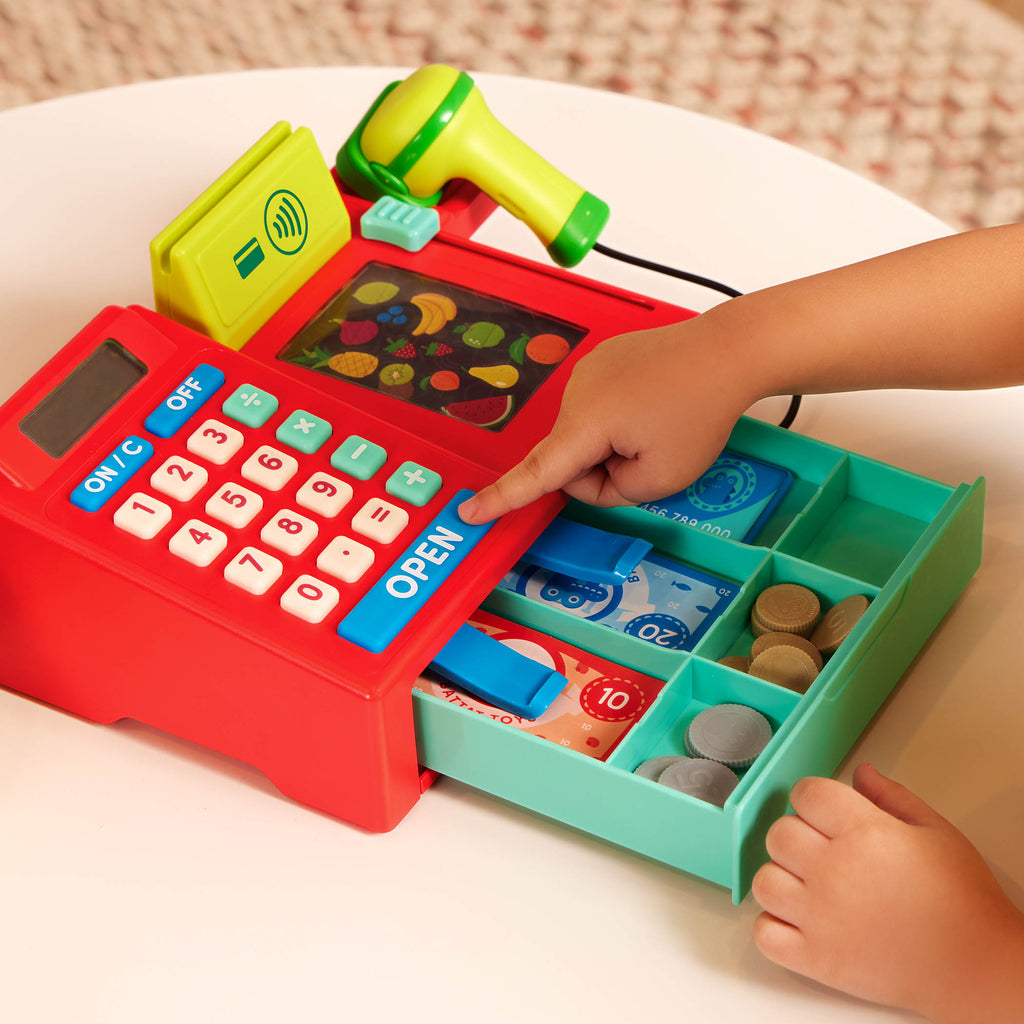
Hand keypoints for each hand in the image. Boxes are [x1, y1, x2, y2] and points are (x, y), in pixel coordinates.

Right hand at [458, 318, 754, 524]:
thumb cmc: (700, 411)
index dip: (501, 498)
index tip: (468, 511)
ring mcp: (588, 371)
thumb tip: (589, 474)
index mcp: (585, 424)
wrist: (728, 350)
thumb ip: (611, 492)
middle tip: (653, 453)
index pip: (536, 474)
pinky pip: (597, 408)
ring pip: (584, 433)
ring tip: (658, 422)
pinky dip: (619, 417)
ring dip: (613, 442)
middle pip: (569, 458)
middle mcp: (576, 392)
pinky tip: (653, 403)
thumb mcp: (661, 479)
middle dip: (603, 469)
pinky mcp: (602, 360)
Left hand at [752, 763, 1023, 1021]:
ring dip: (781, 879)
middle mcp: (834, 871)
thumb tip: (860, 772)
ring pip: (764, 881)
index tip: (823, 811)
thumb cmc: (962, 901)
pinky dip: (774, 927)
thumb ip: (891, 796)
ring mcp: (821, 918)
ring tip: (809, 887)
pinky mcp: (816, 960)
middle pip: (778, 833)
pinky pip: (764, 934)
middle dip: (796, 835)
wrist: (976, 967)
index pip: (806, 793)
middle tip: (820, 850)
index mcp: (864, 833)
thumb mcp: (936, 832)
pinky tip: (799, 921)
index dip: (813, 798)